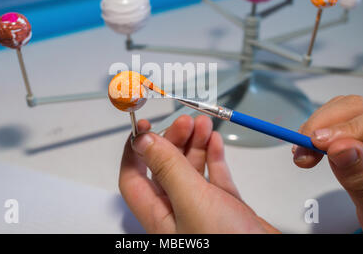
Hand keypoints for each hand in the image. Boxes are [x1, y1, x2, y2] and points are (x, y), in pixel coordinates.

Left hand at [119, 115, 278, 232]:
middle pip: (165, 168)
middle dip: (173, 140)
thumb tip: (143, 142)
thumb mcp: (192, 201)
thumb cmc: (229, 244)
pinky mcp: (225, 208)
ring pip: (190, 169)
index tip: (143, 126)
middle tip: (185, 121)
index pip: (133, 178)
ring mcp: (202, 209)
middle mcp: (177, 212)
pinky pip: (214, 177)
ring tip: (203, 124)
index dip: (134, 151)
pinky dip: (214, 157)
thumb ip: (168, 169)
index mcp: (159, 215)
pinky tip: (214, 143)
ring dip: (195, 144)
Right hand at [292, 95, 362, 232]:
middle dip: (325, 126)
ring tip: (303, 153)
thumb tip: (340, 150)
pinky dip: (315, 132)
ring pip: (343, 110)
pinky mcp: (359, 134)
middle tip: (304, 149)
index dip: (350, 127)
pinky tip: (308, 148)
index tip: (319, 142)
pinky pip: (334, 121)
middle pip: (358, 109)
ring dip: (316, 128)